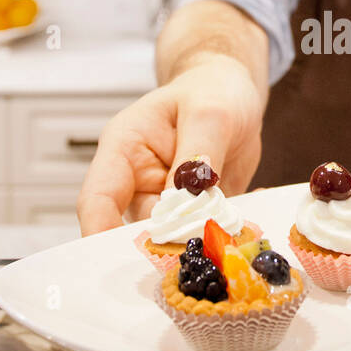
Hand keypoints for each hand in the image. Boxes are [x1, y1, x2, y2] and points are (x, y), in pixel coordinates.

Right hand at [76, 60, 263, 235]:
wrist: (231, 93)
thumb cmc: (210, 91)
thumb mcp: (209, 114)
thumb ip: (197, 157)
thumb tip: (189, 203)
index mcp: (124, 151)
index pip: (98, 198)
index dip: (99, 231)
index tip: (113, 258)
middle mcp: (139, 182)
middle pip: (139, 228)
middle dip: (165, 247)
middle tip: (197, 252)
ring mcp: (167, 202)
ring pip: (176, 238)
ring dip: (204, 240)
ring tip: (234, 229)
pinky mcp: (196, 214)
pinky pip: (208, 234)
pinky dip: (231, 232)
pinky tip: (252, 216)